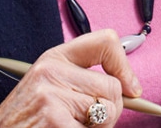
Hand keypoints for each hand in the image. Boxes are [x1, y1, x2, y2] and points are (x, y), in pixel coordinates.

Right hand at [0, 29, 140, 126]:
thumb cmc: (29, 123)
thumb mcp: (50, 92)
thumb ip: (82, 82)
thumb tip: (131, 89)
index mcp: (53, 59)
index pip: (104, 41)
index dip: (124, 66)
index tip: (131, 89)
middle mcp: (50, 70)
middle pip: (112, 87)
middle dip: (109, 113)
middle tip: (84, 124)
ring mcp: (50, 95)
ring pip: (108, 111)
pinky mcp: (53, 119)